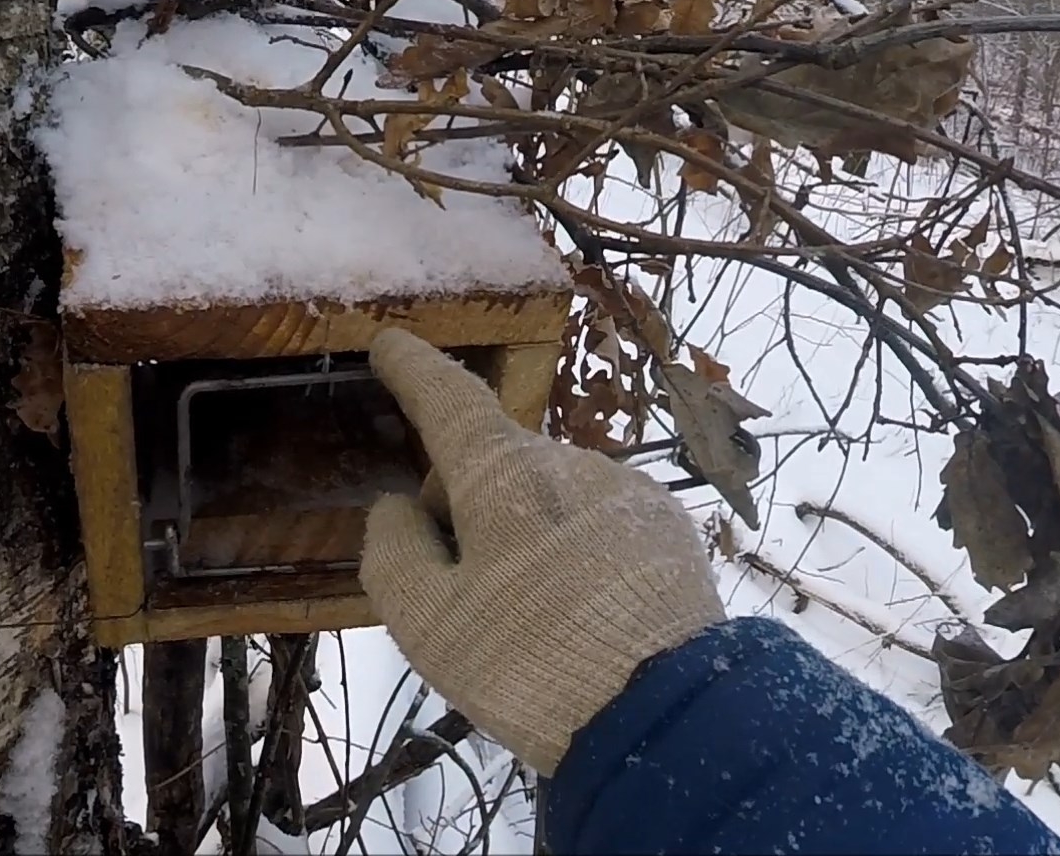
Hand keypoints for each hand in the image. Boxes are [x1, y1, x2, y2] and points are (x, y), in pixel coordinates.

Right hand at [360, 329, 726, 774]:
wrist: (669, 716)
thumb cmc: (530, 665)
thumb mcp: (427, 622)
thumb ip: (394, 551)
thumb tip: (398, 506)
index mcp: (505, 474)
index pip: (449, 401)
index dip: (414, 372)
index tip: (390, 344)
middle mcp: (570, 462)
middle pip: (494, 463)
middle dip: (464, 503)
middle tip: (457, 591)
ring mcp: (627, 493)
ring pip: (546, 494)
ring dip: (522, 531)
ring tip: (528, 619)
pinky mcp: (669, 531)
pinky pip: (595, 522)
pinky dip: (570, 550)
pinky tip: (578, 614)